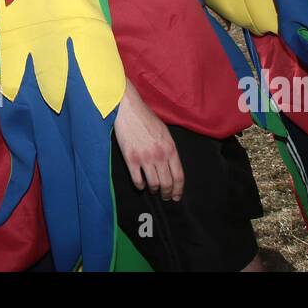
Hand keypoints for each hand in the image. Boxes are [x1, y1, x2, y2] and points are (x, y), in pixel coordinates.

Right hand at [114, 81, 184, 200]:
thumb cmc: (146, 119)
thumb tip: (171, 165)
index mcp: (170, 148)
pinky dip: (140, 186)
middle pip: (167, 183)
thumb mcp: (165, 132)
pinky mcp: (131, 159)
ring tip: (153, 189)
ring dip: (154, 190)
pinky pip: (137, 180)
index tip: (176, 196)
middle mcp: (159, 155)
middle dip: (167, 193)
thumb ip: (169, 149)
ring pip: (153, 184)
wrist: (128, 110)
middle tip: (165, 197)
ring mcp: (145, 158)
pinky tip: (141, 185)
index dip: (178, 189)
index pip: (179, 176)